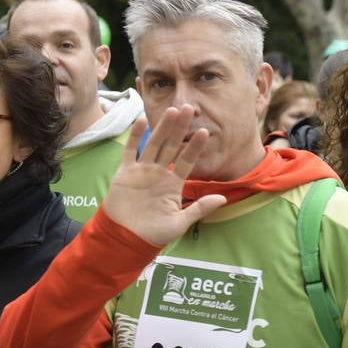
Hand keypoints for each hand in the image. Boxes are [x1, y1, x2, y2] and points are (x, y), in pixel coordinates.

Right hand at [101, 108, 225, 246]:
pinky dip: (136, 136)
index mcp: (174, 184)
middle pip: (172, 146)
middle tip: (189, 108)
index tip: (205, 132)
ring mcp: (142, 171)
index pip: (187, 160)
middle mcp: (160, 173)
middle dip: (181, 128)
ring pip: (154, 144)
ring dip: (163, 127)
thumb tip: (223, 198)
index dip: (195, 147)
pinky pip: (131, 151)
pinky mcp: (125, 173)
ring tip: (173, 110)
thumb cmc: (153, 233)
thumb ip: (200, 208)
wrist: (126, 239)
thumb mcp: (180, 222)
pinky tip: (143, 121)